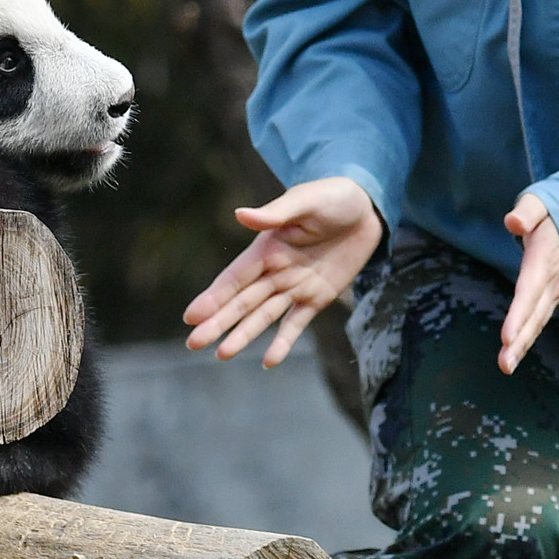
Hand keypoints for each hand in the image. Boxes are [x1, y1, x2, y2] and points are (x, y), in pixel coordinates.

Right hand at [183, 177, 385, 367]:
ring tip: (222, 355)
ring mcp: (295, 287)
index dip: (213, 297)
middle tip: (193, 343)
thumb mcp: (305, 201)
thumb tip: (240, 215)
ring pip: (263, 316)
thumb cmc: (332, 196)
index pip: (235, 278)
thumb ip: (275, 214)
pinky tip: (269, 362)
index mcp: (266, 248)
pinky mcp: (318, 297)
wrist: (366, 207)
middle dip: (218, 322)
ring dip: (243, 335)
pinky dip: (283, 342)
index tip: (191, 316)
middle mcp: (275, 271)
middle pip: (242, 302)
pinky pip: (297, 323)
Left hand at [499, 193, 558, 373]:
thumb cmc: (556, 210)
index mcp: (544, 257)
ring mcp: (555, 288)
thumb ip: (528, 211)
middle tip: (505, 365)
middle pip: (535, 312)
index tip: (507, 337)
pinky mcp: (553, 293)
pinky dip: (528, 335)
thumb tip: (512, 222)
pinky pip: (540, 316)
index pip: (530, 288)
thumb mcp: (541, 202)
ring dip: (523, 343)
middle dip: (521, 339)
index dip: (520, 313)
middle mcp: (551, 278)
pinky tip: (514, 352)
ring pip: (538, 319)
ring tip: (506, 366)